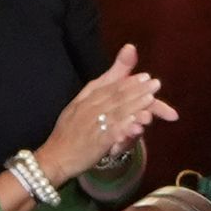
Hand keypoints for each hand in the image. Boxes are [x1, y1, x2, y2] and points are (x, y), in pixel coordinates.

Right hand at [35, 44, 176, 182]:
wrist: (55, 156)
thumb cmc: (71, 130)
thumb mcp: (82, 102)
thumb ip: (104, 83)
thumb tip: (124, 54)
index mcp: (87, 98)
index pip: (110, 87)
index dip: (129, 81)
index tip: (146, 77)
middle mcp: (89, 108)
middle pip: (116, 97)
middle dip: (137, 90)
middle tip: (155, 84)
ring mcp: (92, 125)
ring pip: (116, 113)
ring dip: (134, 105)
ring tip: (150, 100)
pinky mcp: (95, 142)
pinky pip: (110, 133)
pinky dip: (123, 128)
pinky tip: (136, 125)